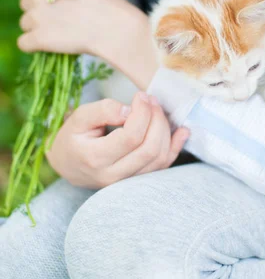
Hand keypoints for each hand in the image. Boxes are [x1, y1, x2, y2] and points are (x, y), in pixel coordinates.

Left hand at [16, 0, 142, 56]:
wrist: (114, 28)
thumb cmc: (107, 2)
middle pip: (24, 3)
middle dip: (37, 9)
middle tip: (57, 16)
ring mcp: (35, 18)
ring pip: (25, 23)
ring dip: (36, 27)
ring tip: (56, 32)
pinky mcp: (38, 39)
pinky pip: (23, 43)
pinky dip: (33, 44)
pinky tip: (47, 45)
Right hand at [46, 91, 189, 188]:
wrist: (68, 164)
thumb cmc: (73, 137)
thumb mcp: (79, 117)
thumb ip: (103, 110)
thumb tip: (129, 110)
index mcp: (95, 158)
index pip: (131, 136)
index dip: (142, 113)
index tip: (140, 96)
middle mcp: (113, 176)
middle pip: (150, 148)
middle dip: (157, 119)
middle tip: (151, 100)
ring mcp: (127, 182)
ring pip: (159, 159)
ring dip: (165, 130)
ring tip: (157, 110)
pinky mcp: (137, 181)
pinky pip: (163, 167)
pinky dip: (176, 147)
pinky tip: (183, 131)